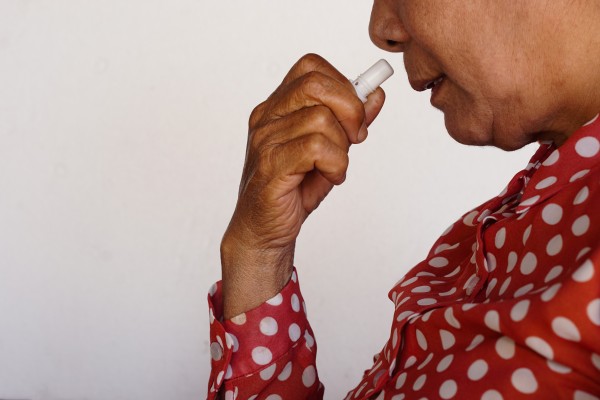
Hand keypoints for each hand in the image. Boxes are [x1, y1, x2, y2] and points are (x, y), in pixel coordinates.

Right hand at [220, 54, 385, 317]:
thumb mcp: (331, 149)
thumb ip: (351, 121)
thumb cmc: (294, 188)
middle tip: (356, 137)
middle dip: (350, 109)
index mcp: (277, 106)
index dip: (343, 84)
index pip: (311, 67)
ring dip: (342, 147)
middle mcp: (267, 117)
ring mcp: (265, 140)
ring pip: (321, 119)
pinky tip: (331, 176)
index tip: (355, 114)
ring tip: (335, 166)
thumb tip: (376, 94)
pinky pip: (317, 148)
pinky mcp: (270, 165)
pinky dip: (336, 163)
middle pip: (316, 85)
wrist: (265, 229)